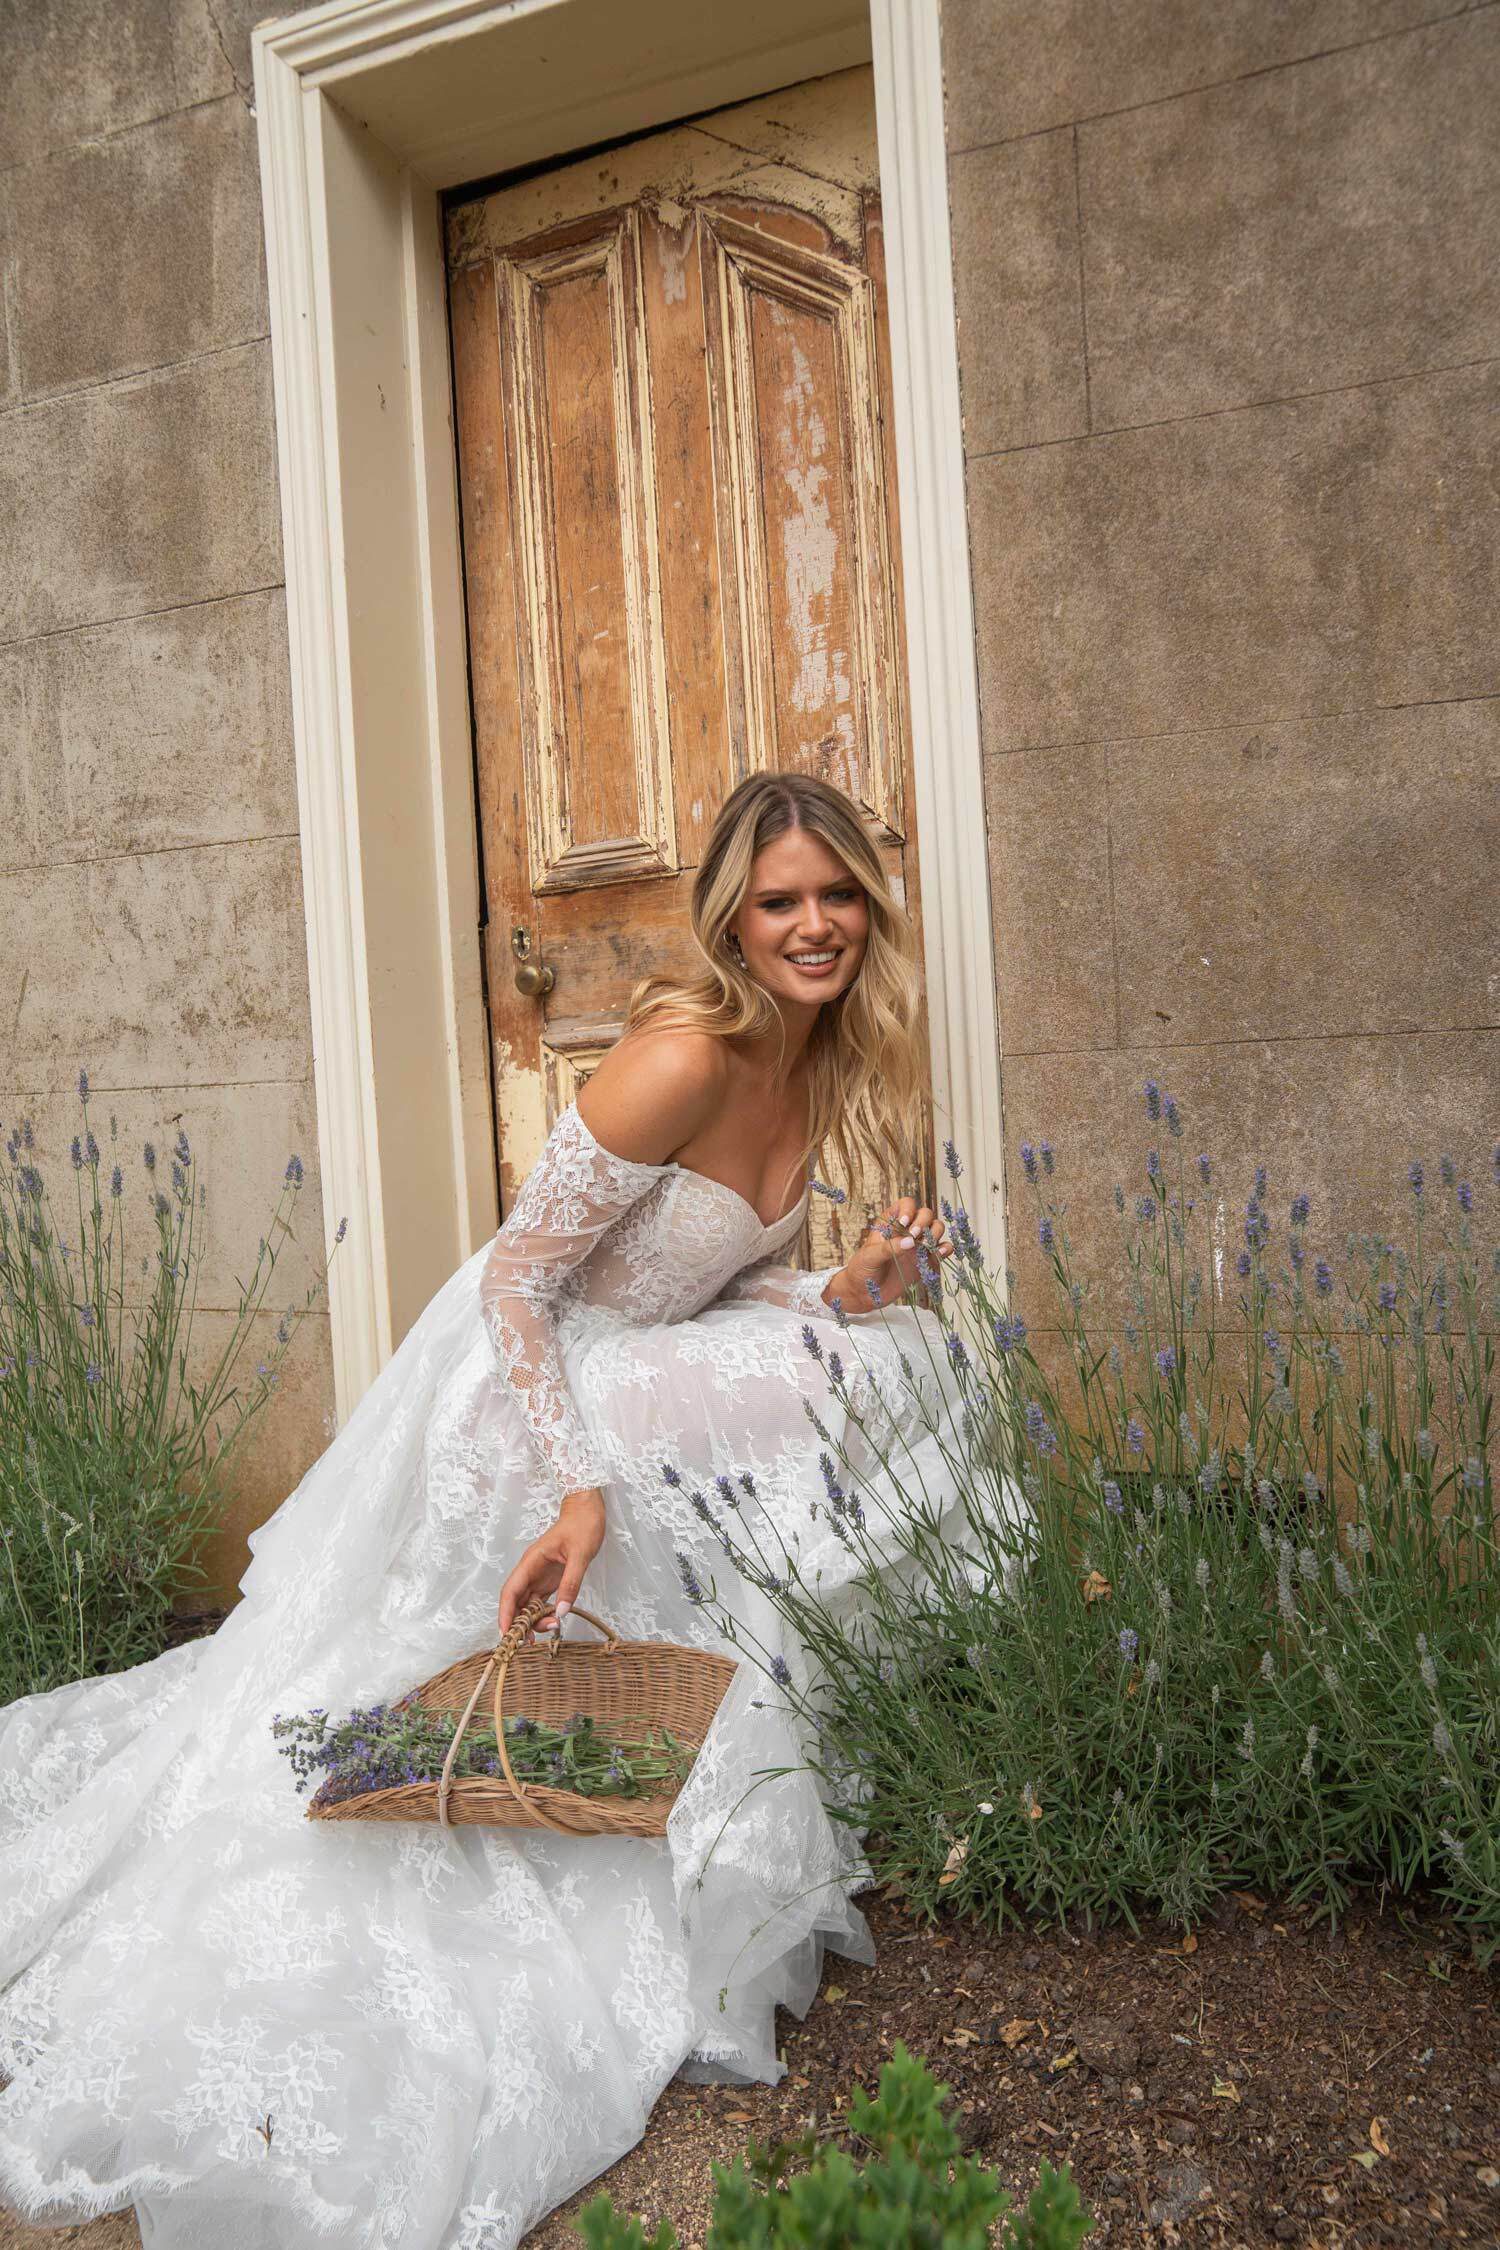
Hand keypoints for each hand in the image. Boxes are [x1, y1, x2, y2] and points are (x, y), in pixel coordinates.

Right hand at [497, 1490, 605, 1637]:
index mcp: (531, 1562)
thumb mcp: (580, 1554)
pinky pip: (541, 1601)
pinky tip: (551, 1623)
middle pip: (517, 1602)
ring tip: (552, 1629)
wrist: (587, 1511)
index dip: (505, 1614)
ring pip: (528, 1604)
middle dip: (519, 1623)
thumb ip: (570, 1583)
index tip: (507, 1634)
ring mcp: (539, 1576)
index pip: (511, 1591)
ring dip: (533, 1621)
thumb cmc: (582, 1526)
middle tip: (532, 1641)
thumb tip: (561, 1612)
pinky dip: (543, 1614)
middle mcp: (531, 1571)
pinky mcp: (550, 1580)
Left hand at [830, 1196, 954, 1312]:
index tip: (903, 1223)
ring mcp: (918, 1244)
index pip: (906, 1204)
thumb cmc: (862, 1269)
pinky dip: (945, 1249)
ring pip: (937, 1228)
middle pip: (926, 1214)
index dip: (908, 1210)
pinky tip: (939, 1254)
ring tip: (924, 1247)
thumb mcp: (870, 1256)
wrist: (866, 1294)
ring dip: (935, 1234)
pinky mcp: (926, 1260)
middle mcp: (907, 1230)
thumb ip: (889, 1247)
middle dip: (923, 1223)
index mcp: (891, 1222)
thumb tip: (910, 1242)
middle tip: (914, 1237)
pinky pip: (943, 1249)